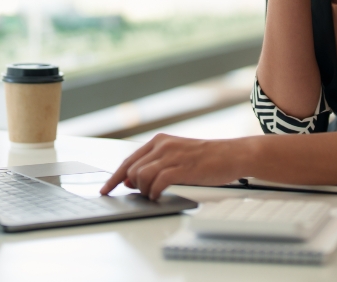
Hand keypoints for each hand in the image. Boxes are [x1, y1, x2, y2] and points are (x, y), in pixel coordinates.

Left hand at [99, 135, 249, 199]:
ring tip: (153, 195)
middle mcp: (163, 146)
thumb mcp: (176, 157)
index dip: (114, 177)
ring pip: (141, 176)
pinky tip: (158, 196)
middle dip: (131, 186)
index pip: (129, 160)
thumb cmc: (206, 158)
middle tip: (141, 195)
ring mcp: (172, 156)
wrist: (232, 155)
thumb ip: (153, 166)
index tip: (105, 189)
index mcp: (159, 141)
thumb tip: (130, 180)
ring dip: (144, 190)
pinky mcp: (182, 168)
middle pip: (132, 169)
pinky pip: (157, 182)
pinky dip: (154, 192)